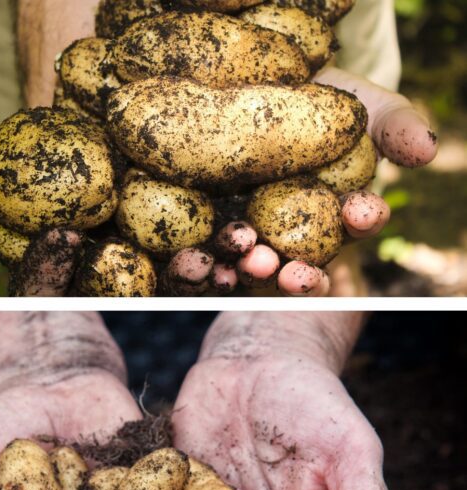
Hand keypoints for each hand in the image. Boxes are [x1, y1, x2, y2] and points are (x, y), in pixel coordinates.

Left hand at [167, 68, 438, 296]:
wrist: (240, 86)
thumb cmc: (312, 94)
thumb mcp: (357, 101)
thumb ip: (393, 124)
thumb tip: (424, 152)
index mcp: (334, 209)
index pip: (356, 223)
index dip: (361, 222)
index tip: (361, 211)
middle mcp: (290, 233)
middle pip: (299, 263)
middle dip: (299, 273)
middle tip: (293, 271)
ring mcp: (241, 237)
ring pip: (247, 268)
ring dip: (249, 274)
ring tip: (247, 265)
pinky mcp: (194, 235)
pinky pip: (195, 259)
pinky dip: (194, 269)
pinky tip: (192, 263)